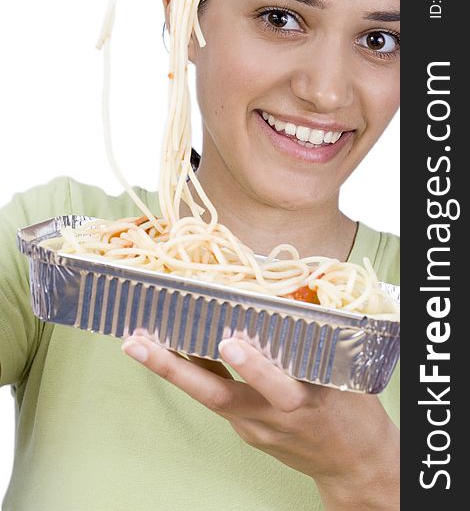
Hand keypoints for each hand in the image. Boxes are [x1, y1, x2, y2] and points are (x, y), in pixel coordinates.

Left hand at [122, 334, 398, 509]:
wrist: (353, 465)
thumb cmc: (353, 412)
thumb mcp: (345, 375)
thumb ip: (315, 342)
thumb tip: (294, 294)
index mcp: (305, 403)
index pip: (277, 387)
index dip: (254, 367)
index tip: (229, 342)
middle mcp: (273, 418)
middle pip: (219, 396)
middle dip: (174, 369)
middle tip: (137, 344)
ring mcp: (254, 428)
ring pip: (210, 396)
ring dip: (173, 368)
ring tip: (139, 343)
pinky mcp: (246, 431)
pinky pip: (218, 398)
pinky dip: (197, 372)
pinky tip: (176, 352)